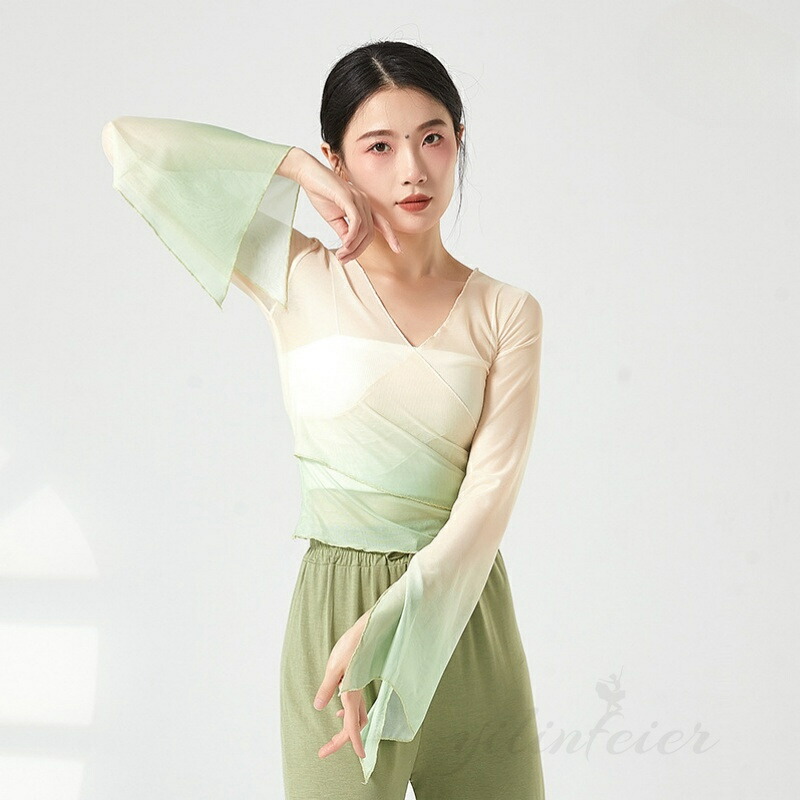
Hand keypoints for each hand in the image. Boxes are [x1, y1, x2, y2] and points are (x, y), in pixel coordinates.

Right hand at [294, 156, 401, 262]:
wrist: (309, 175)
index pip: (382, 223)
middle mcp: (364, 201)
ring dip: (353, 246)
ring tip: (341, 254)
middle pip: (370, 233)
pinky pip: (356, 220)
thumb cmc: (322, 194)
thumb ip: (344, 231)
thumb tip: (349, 246)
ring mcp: (358, 198)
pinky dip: (352, 235)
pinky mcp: (348, 197)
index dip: (392, 236)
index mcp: (364, 206)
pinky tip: (345, 244)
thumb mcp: (335, 218)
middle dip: (358, 250)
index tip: (398, 250)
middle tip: (344, 259)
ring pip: (364, 229)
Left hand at [313, 610, 370, 758]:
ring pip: (358, 715)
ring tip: (333, 731)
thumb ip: (327, 687)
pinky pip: (357, 704)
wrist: (369, 628)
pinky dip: (350, 713)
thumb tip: (319, 707)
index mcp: (352, 692)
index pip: (354, 725)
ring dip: (347, 727)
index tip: (361, 758)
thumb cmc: (351, 645)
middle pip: (355, 725)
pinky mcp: (359, 680)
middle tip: (324, 750)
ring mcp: (360, 687)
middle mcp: (357, 693)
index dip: (354, 742)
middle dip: (342, 740)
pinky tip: (340, 708)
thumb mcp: (334, 666)